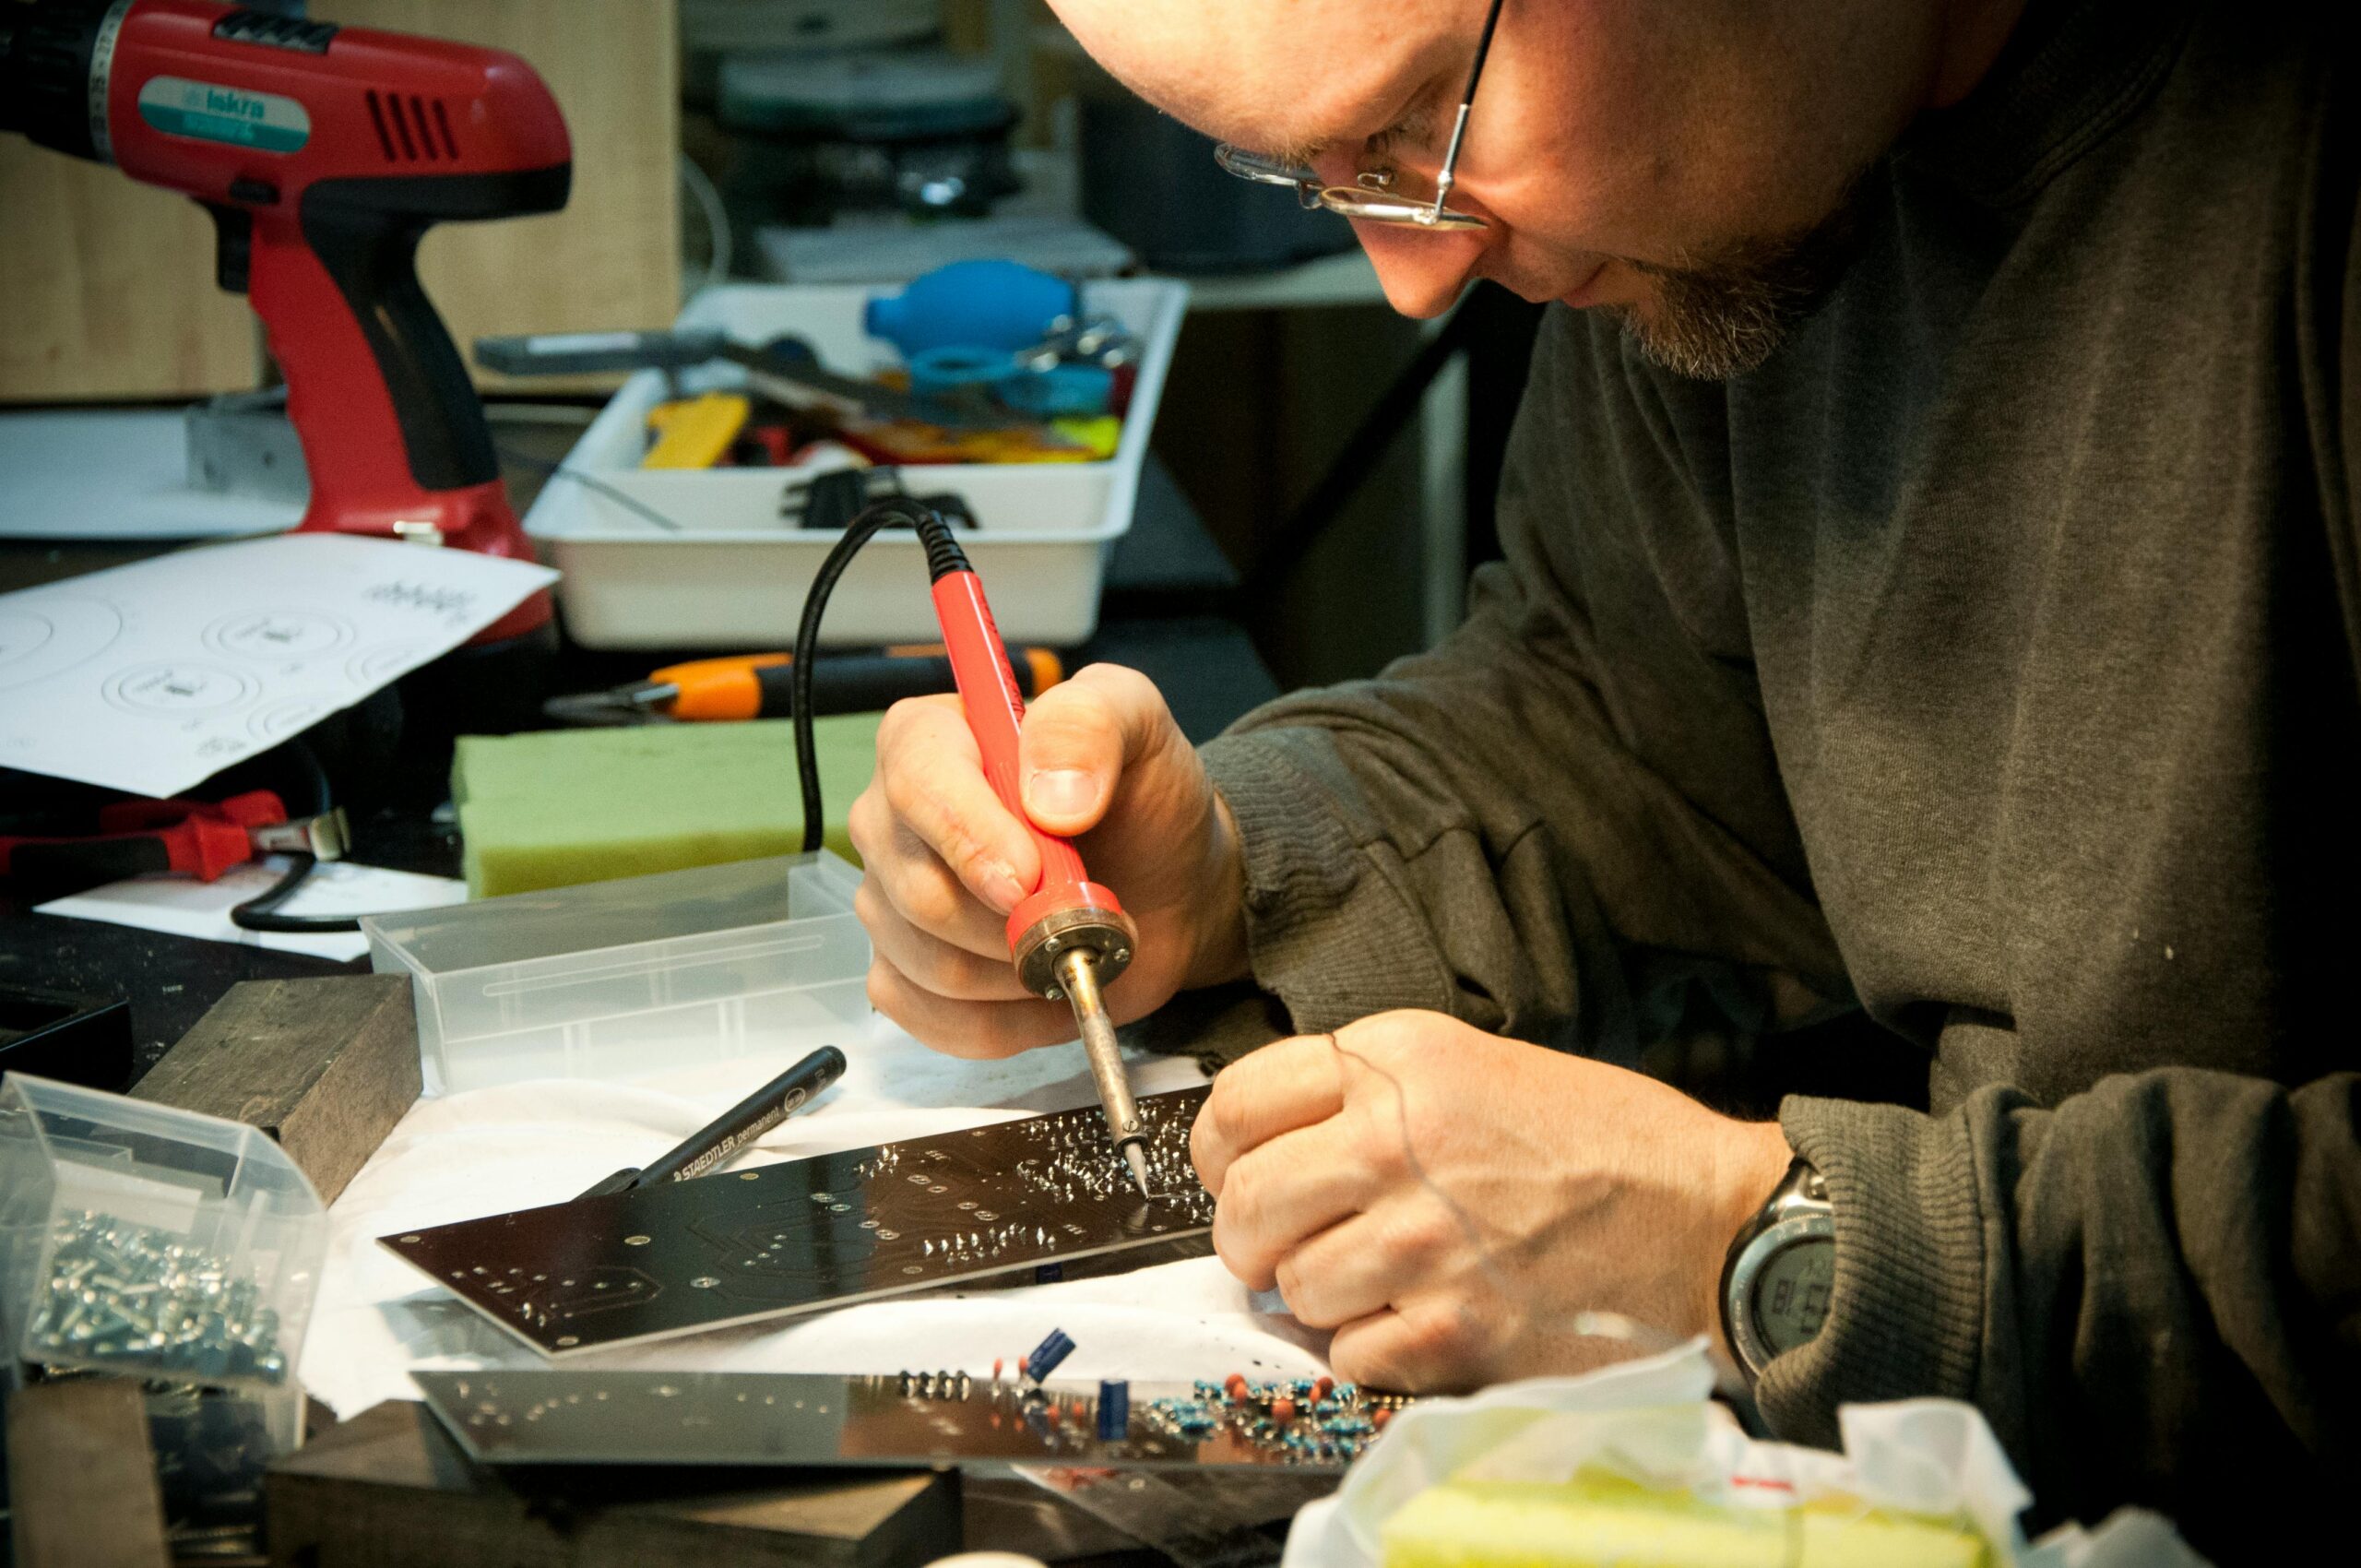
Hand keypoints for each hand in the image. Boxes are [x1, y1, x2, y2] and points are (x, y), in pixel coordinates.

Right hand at [849, 663, 1248, 1056]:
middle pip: (918, 892)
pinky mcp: (907, 974)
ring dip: (1024, 972)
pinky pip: (934, 1019)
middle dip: (1017, 922)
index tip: (1031, 877)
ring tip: (1077, 942)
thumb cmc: (1139, 797)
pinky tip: (1050, 989)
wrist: (1164, 882)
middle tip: (1086, 912)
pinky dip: (1009, 1022)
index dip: (970, 839)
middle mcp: (891, 820)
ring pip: (931, 965)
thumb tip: (1049, 796)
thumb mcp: (1136, 725)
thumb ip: (1090, 725)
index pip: (915, 786)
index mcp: (929, 738)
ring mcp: (890, 902)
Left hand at [1191, 1011, 1793, 1390]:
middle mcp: (1396, 1142)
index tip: (1236, 1173)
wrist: (1708, 1218)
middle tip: (1290, 1243)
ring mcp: (1421, 1241)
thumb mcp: (1476, 1064)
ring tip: (1380, 1279)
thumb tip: (1266, 1147)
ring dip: (1320, 1296)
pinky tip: (1424, 1317)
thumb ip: (1366, 1093)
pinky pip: (1349, 1354)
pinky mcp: (1451, 1328)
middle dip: (1251, 1235)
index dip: (1219, 1151)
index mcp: (1398, 1062)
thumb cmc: (1601, 1141)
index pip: (1235, 1104)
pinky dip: (1374, 1349)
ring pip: (1290, 1287)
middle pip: (1243, 1203)